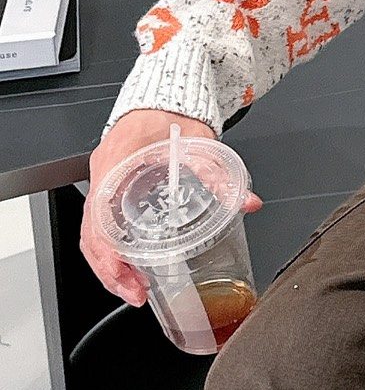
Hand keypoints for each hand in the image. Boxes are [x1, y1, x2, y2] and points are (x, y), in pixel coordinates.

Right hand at [81, 108, 263, 307]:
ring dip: (110, 266)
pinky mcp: (112, 189)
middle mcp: (103, 174)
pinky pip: (101, 226)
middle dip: (110, 271)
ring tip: (135, 289)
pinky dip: (112, 251)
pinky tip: (131, 267)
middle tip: (137, 294)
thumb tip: (248, 202)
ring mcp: (104, 182)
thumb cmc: (171, 114)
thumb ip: (221, 175)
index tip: (127, 276)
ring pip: (92, 234)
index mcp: (116, 161)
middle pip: (91, 234)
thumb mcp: (199, 143)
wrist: (164, 95)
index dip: (109, 253)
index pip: (99, 218)